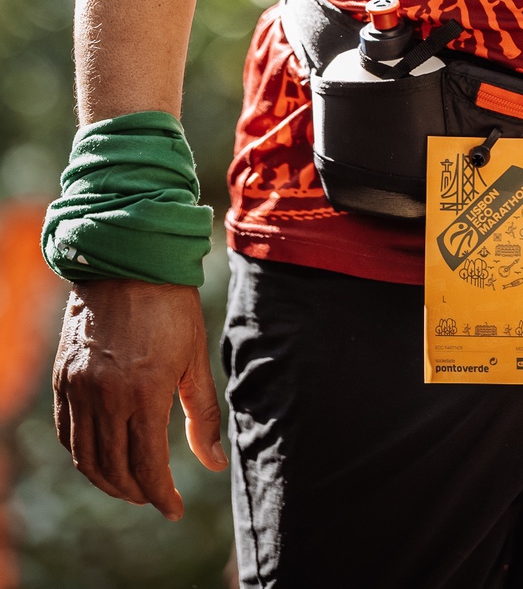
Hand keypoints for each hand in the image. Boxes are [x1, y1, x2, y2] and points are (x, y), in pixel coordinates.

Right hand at [53, 279, 226, 518]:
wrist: (128, 259)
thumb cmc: (171, 305)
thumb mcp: (195, 356)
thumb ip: (203, 413)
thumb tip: (214, 463)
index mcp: (145, 391)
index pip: (147, 466)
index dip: (161, 495)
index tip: (173, 509)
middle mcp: (106, 395)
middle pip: (114, 468)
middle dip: (136, 492)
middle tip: (154, 497)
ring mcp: (79, 387)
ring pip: (84, 457)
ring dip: (106, 480)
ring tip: (129, 485)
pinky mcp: (63, 378)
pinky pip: (66, 432)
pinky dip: (81, 454)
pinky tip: (100, 456)